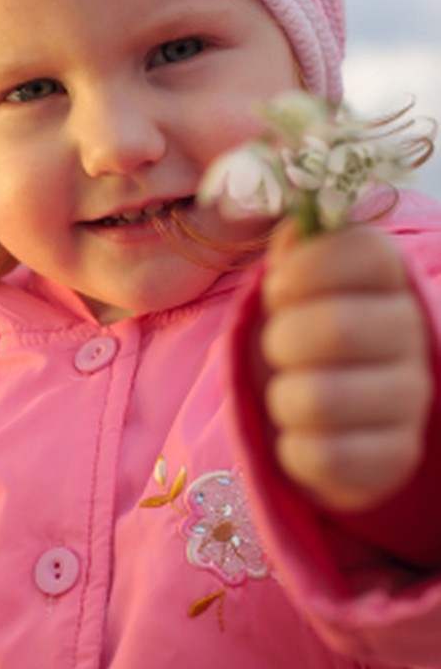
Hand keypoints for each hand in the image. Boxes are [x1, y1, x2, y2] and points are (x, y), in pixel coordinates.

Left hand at [261, 221, 432, 511]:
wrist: (331, 411)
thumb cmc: (305, 331)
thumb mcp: (296, 284)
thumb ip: (295, 251)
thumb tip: (295, 231)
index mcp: (387, 280)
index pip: (366, 252)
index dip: (309, 267)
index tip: (279, 286)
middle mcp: (412, 335)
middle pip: (338, 328)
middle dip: (282, 339)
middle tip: (277, 346)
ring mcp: (410, 400)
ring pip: (322, 400)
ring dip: (283, 397)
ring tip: (289, 391)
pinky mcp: (394, 458)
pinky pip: (325, 456)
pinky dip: (294, 448)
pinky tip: (301, 435)